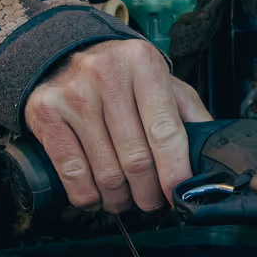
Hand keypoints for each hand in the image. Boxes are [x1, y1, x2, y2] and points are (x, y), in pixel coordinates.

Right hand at [24, 38, 211, 212]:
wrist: (61, 53)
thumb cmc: (119, 75)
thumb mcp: (159, 80)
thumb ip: (188, 113)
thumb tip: (210, 156)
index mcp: (143, 62)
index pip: (165, 130)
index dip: (175, 170)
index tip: (180, 193)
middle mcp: (106, 74)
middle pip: (136, 158)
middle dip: (148, 193)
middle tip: (152, 202)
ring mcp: (73, 94)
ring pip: (105, 172)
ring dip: (120, 199)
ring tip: (125, 200)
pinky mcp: (45, 113)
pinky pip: (72, 174)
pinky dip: (88, 196)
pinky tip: (97, 197)